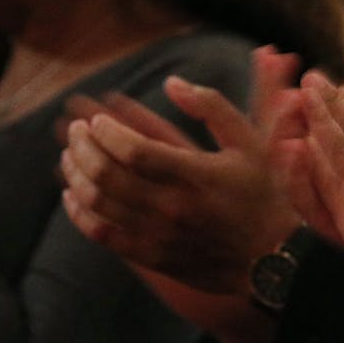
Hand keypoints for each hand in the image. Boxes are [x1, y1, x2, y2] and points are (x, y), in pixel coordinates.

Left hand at [60, 46, 304, 294]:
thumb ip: (211, 106)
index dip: (107, 131)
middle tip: (76, 131)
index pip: (134, 151)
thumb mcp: (248, 141)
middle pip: (108, 175)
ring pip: (99, 204)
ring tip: (70, 155)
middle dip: (83, 147)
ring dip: (77, 175)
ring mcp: (160, 235)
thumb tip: (171, 83)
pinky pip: (103, 236)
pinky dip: (80, 214)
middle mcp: (173, 206)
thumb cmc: (261, 193)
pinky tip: (73, 195)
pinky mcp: (153, 256)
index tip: (98, 119)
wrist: (273, 259)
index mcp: (196, 175)